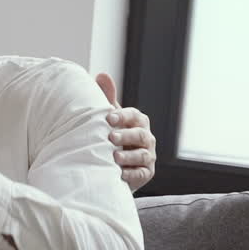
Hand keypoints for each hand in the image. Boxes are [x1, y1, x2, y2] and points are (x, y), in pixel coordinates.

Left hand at [95, 73, 155, 192]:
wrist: (112, 164)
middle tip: (111, 137)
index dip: (123, 116)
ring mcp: (147, 156)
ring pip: (142, 155)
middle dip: (127, 135)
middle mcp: (145, 138)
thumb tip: (102, 75)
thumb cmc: (111, 136)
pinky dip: (131, 174)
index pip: (134, 116)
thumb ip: (107, 98)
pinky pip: (141, 174)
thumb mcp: (109, 118)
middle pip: (141, 135)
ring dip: (129, 156)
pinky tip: (120, 174)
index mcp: (137, 122)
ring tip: (114, 157)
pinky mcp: (145, 173)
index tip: (109, 118)